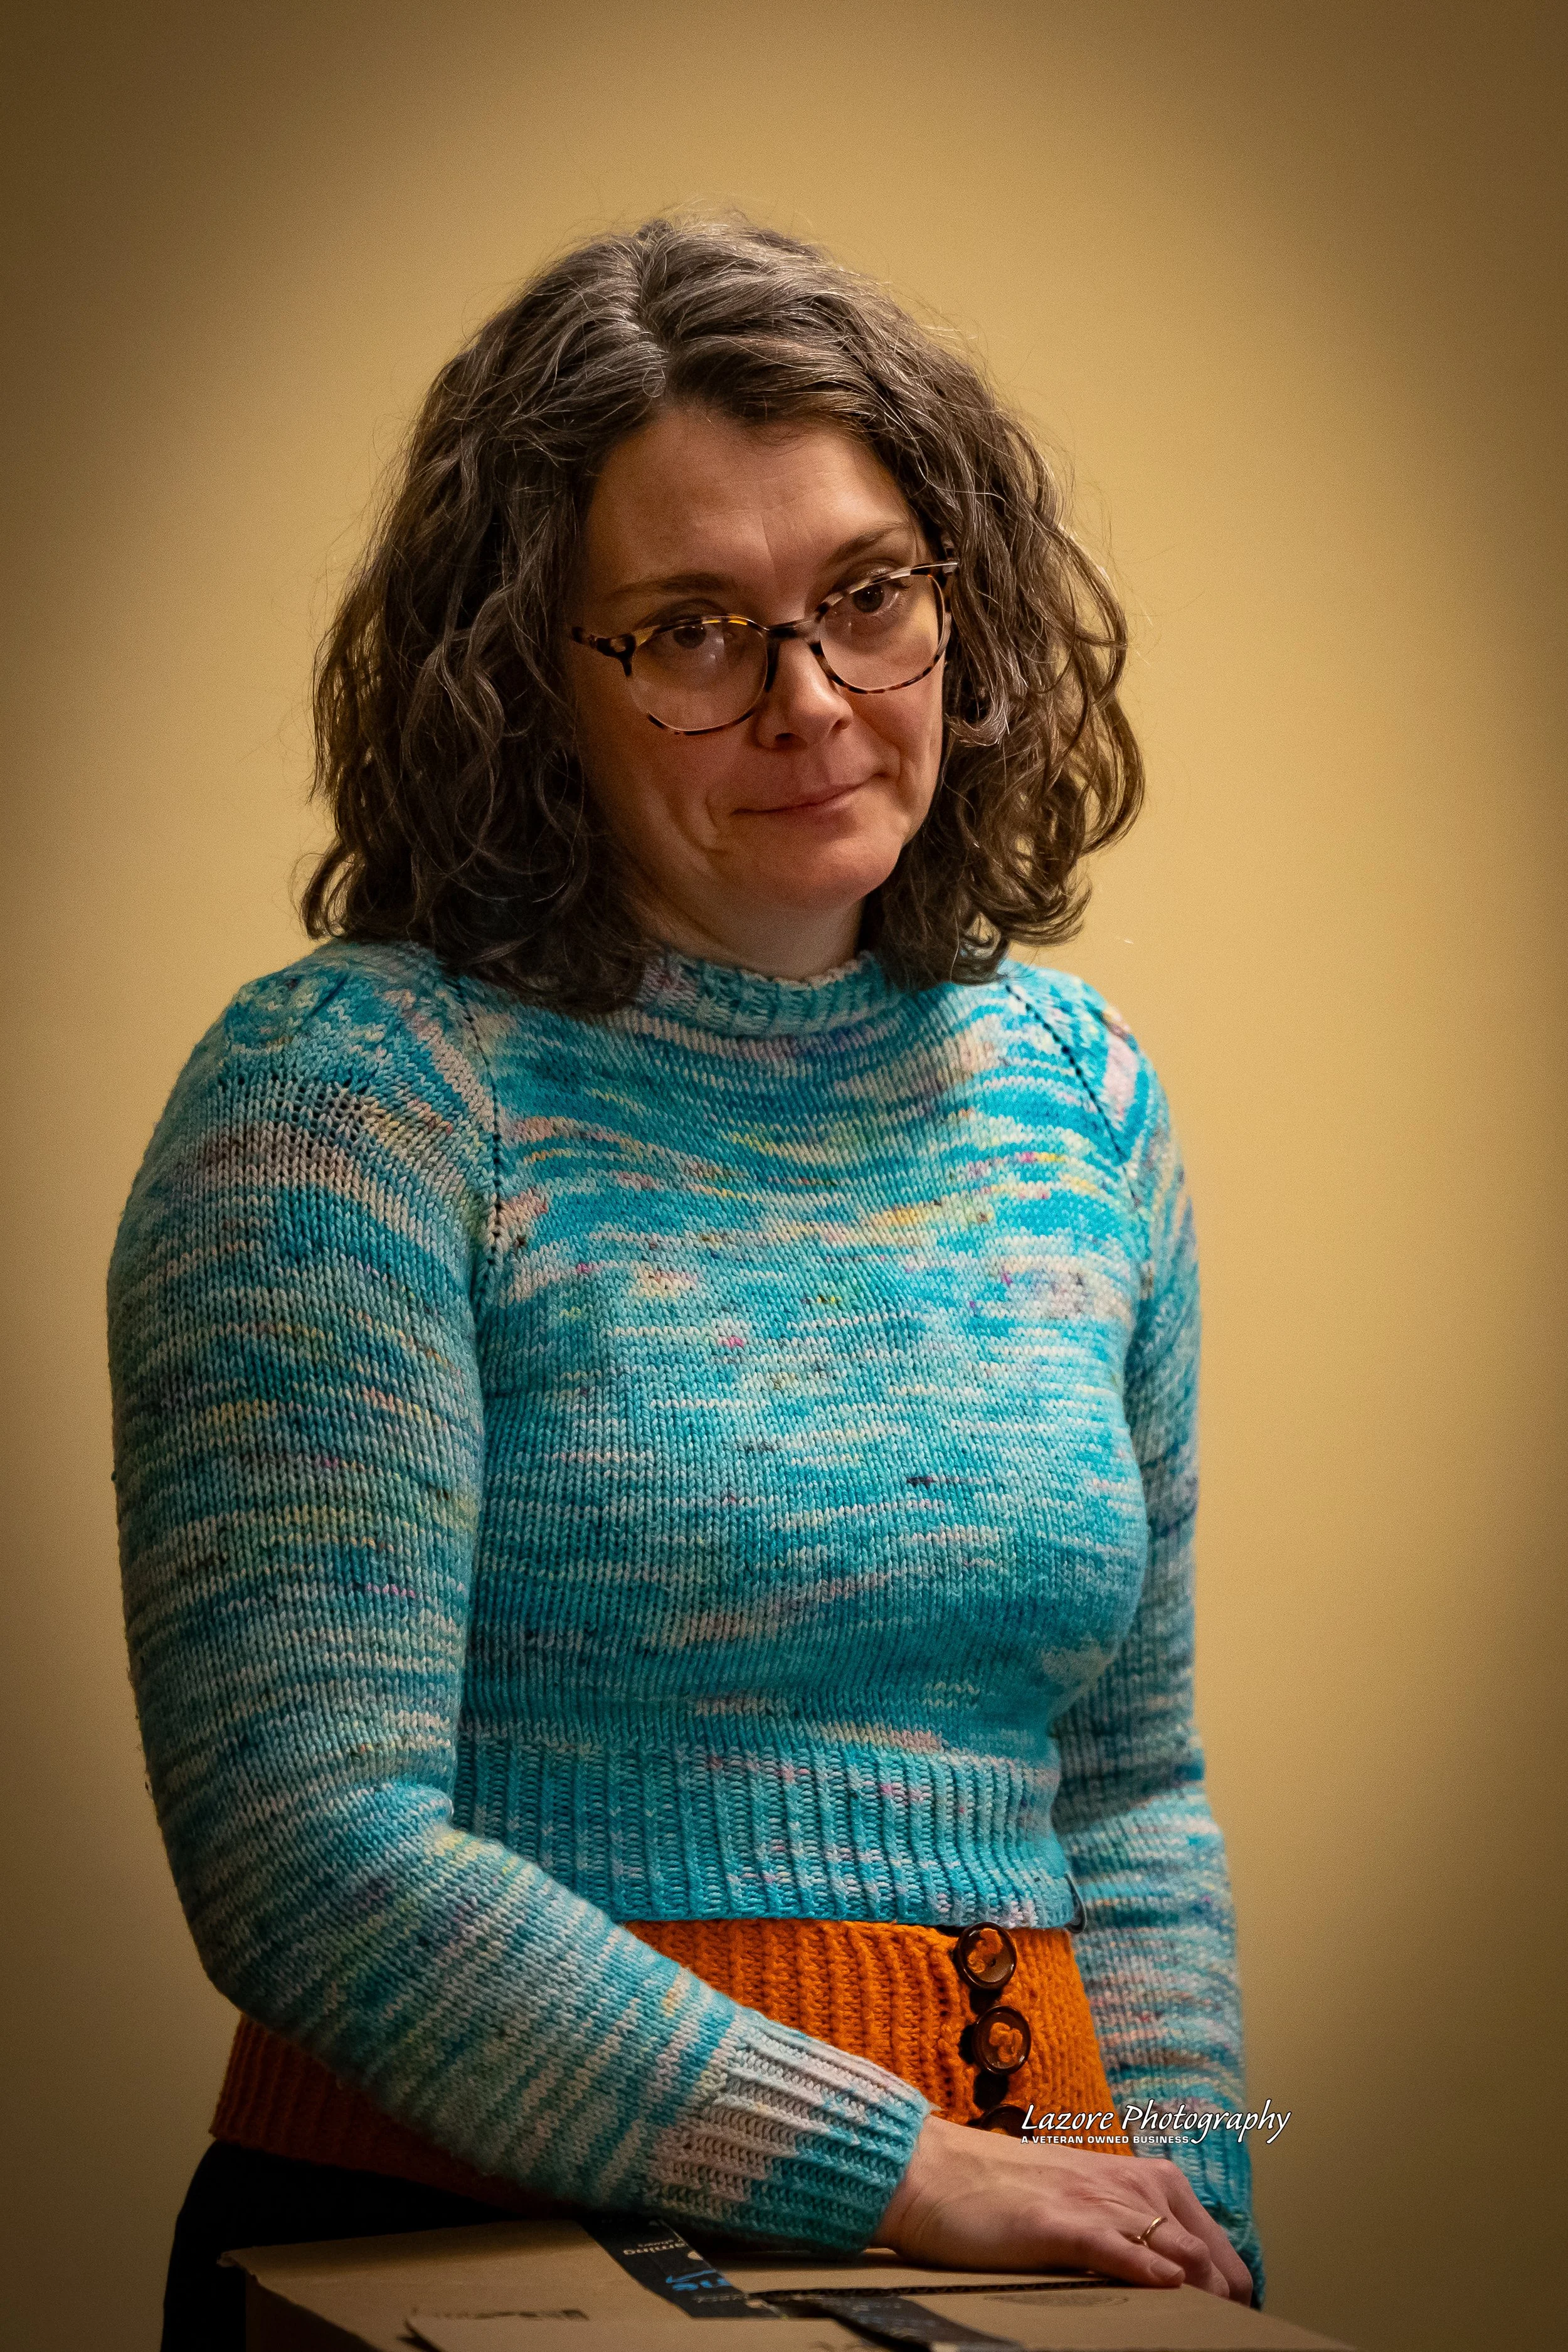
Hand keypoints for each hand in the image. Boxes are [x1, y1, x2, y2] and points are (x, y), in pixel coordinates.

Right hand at [874, 2117, 1253, 2302]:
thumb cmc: (1004, 2192)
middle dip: (1226, 2298)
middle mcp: (1128, 2185)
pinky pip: (1115, 2247)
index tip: (1233, 2323)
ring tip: (1215, 2330)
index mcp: (1139, 2178)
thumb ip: (1127, 2227)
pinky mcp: (1057, 2225)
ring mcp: (1093, 2202)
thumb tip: (1171, 2273)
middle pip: (1208, 2251)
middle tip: (1229, 2337)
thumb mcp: (1081, 2200)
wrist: (934, 2172)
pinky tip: (1165, 2285)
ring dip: (1203, 2292)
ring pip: (1176, 2248)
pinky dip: (1145, 2267)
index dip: (1231, 2286)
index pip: (1214, 2240)